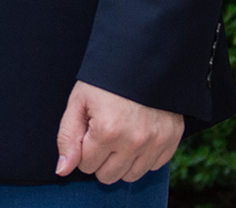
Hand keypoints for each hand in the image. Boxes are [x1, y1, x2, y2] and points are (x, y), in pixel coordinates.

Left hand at [55, 80, 183, 183]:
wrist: (142, 58)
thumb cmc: (105, 79)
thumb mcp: (78, 101)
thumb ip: (68, 137)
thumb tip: (63, 170)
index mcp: (107, 131)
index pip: (86, 165)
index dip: (83, 148)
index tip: (89, 129)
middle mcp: (134, 142)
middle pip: (108, 176)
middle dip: (100, 159)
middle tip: (103, 133)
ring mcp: (156, 142)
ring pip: (131, 175)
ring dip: (122, 161)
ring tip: (120, 135)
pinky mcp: (172, 140)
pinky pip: (153, 166)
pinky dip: (143, 156)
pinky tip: (138, 135)